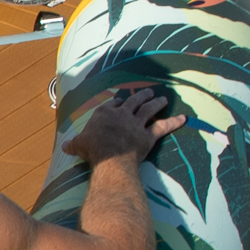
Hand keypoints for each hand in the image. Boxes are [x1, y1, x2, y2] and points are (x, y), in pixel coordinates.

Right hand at [63, 85, 186, 165]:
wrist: (110, 157)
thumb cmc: (93, 149)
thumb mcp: (78, 145)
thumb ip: (74, 144)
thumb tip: (64, 147)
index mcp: (104, 113)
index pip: (112, 104)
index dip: (118, 101)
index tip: (121, 99)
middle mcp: (121, 115)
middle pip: (133, 102)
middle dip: (141, 96)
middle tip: (148, 92)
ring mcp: (136, 124)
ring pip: (148, 110)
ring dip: (156, 103)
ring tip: (162, 98)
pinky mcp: (148, 135)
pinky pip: (163, 127)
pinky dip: (174, 122)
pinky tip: (184, 118)